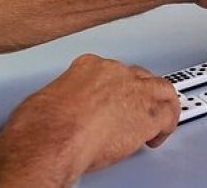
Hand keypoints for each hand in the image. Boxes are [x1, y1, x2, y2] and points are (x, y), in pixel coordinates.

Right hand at [0, 54, 178, 185]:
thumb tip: (63, 111)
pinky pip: (167, 117)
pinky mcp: (146, 115)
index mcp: (88, 66)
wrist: (50, 141)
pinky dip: (165, 127)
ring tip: (158, 121)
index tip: (112, 101)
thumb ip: (65, 99)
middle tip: (134, 112)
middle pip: (139, 77)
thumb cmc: (39, 127)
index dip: (115, 88)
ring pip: (161, 90)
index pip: (111, 71)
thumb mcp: (45, 101)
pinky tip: (156, 138)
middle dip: (138, 95)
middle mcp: (114, 73)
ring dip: (162, 105)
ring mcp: (134, 91)